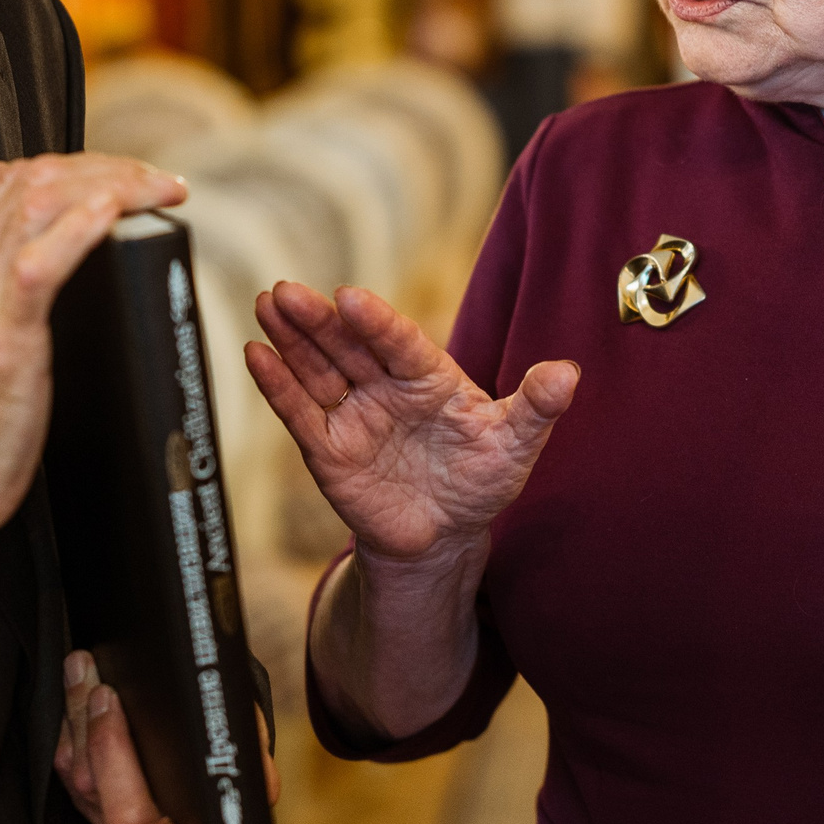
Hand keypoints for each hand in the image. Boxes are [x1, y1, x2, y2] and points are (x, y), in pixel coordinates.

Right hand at [0, 153, 185, 559]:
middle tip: (156, 180)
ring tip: (159, 190)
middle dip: (107, 166)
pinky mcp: (0, 334)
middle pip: (34, 179)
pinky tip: (117, 213)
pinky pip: (40, 261)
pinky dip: (83, 227)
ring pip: (42, 203)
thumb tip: (58, 254)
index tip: (125, 176)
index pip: (13, 180)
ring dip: (113, 184)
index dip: (79, 166)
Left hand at [55, 651, 278, 823]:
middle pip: (115, 809)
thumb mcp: (249, 752)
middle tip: (106, 694)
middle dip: (108, 747)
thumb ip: (252, 760)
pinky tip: (76, 689)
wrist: (196, 755)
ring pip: (83, 780)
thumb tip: (248, 750)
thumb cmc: (226, 750)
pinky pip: (66, 765)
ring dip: (80, 719)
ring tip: (86, 672)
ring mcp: (109, 817)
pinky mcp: (82, 794)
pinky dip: (70, 724)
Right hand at [245, 283, 579, 567]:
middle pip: (347, 345)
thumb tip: (568, 373)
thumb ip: (536, 407)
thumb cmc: (481, 477)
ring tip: (266, 303)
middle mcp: (385, 384)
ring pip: (316, 368)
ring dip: (290, 337)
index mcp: (429, 373)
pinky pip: (298, 412)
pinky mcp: (327, 447)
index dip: (376, 322)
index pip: (399, 341)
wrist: (445, 533)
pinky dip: (276, 384)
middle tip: (288, 290)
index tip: (351, 298)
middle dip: (317, 318)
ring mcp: (353, 412)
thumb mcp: (514, 443)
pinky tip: (255, 354)